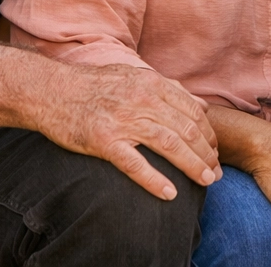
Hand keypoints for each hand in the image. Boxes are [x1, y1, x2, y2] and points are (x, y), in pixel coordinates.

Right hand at [34, 62, 221, 199]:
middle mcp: (144, 101)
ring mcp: (125, 121)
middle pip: (187, 130)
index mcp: (154, 85)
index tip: (215, 151)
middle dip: (207, 153)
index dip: (209, 134)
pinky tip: (170, 194)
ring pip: (170, 145)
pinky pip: (135, 164)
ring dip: (192, 165)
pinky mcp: (104, 141)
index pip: (193, 112)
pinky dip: (154, 180)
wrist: (54, 91)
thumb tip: (201, 104)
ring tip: (206, 181)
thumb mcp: (137, 76)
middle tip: (216, 172)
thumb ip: (171, 89)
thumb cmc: (97, 85)